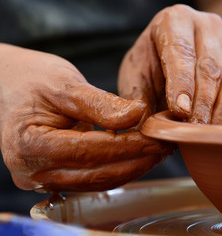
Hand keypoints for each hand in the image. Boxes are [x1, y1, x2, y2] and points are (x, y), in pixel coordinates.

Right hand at [0, 44, 171, 191]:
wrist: (12, 86)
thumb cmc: (32, 80)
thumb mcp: (64, 83)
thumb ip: (99, 103)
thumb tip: (137, 115)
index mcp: (29, 144)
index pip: (89, 151)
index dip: (127, 146)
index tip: (157, 137)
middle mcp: (33, 170)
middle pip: (96, 173)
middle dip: (136, 161)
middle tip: (165, 146)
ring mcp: (43, 177)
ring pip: (98, 181)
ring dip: (132, 168)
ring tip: (158, 151)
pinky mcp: (56, 175)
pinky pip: (93, 178)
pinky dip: (119, 168)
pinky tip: (140, 156)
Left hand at [118, 4, 221, 124]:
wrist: (177, 56)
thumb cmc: (154, 66)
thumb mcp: (137, 76)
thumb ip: (137, 97)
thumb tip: (144, 123)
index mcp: (176, 20)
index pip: (181, 52)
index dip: (181, 84)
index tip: (180, 112)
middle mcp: (209, 26)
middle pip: (210, 69)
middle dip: (202, 105)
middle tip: (195, 132)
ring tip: (212, 136)